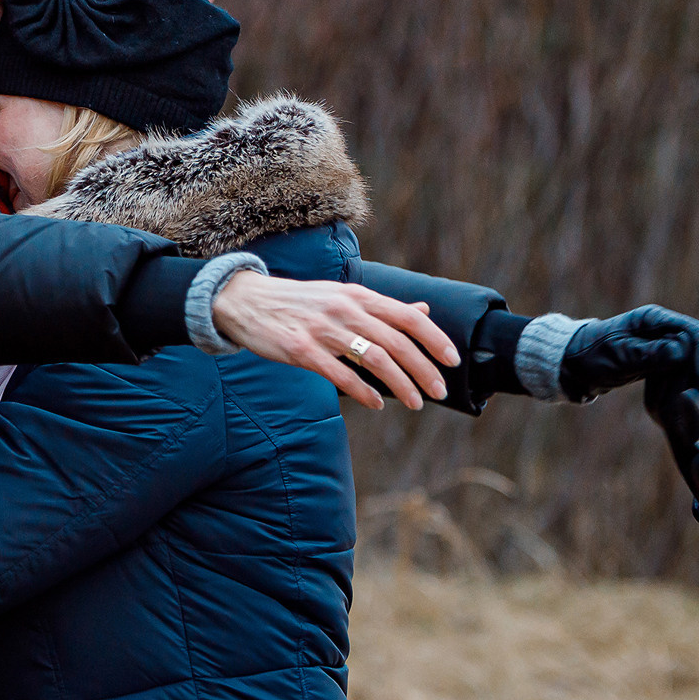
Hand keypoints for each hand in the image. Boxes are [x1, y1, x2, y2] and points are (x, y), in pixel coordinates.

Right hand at [209, 273, 457, 409]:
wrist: (246, 301)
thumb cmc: (300, 302)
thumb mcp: (343, 296)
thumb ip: (382, 307)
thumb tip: (424, 310)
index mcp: (358, 295)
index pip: (407, 316)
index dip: (434, 338)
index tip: (453, 361)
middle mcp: (344, 309)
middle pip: (396, 341)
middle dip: (423, 369)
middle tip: (438, 392)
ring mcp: (322, 329)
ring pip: (373, 358)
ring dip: (401, 384)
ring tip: (416, 403)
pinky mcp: (301, 349)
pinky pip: (340, 374)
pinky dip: (363, 391)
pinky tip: (377, 403)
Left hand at [560, 306, 698, 404]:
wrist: (571, 365)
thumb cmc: (590, 356)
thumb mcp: (618, 357)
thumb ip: (649, 354)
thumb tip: (681, 351)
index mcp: (652, 319)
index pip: (692, 332)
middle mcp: (661, 329)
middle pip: (696, 349)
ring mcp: (660, 344)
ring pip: (691, 363)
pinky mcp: (657, 361)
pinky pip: (681, 373)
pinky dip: (688, 388)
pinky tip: (692, 408)